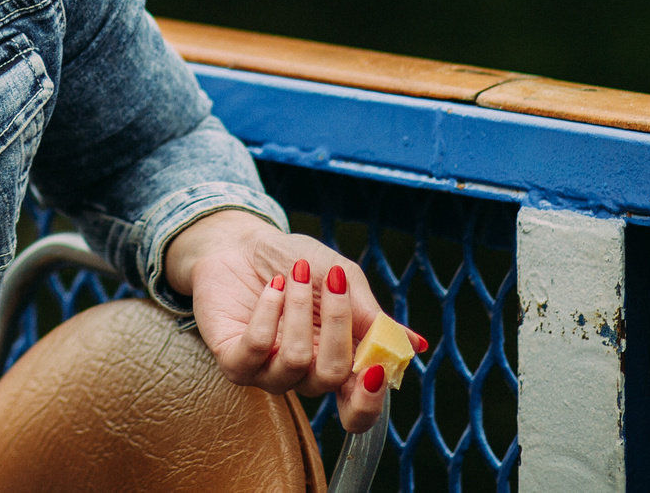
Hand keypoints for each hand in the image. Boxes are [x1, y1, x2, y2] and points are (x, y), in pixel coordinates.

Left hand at [165, 210, 392, 432]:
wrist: (241, 241)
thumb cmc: (294, 261)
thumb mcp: (342, 278)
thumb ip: (372, 315)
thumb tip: (415, 346)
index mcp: (337, 362)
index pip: (357, 408)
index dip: (369, 402)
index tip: (375, 370)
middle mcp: (304, 375)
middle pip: (331, 377)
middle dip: (337, 326)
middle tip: (333, 283)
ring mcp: (267, 372)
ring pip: (295, 361)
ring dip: (298, 310)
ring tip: (293, 274)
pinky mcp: (234, 361)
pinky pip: (257, 349)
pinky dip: (269, 311)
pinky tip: (273, 286)